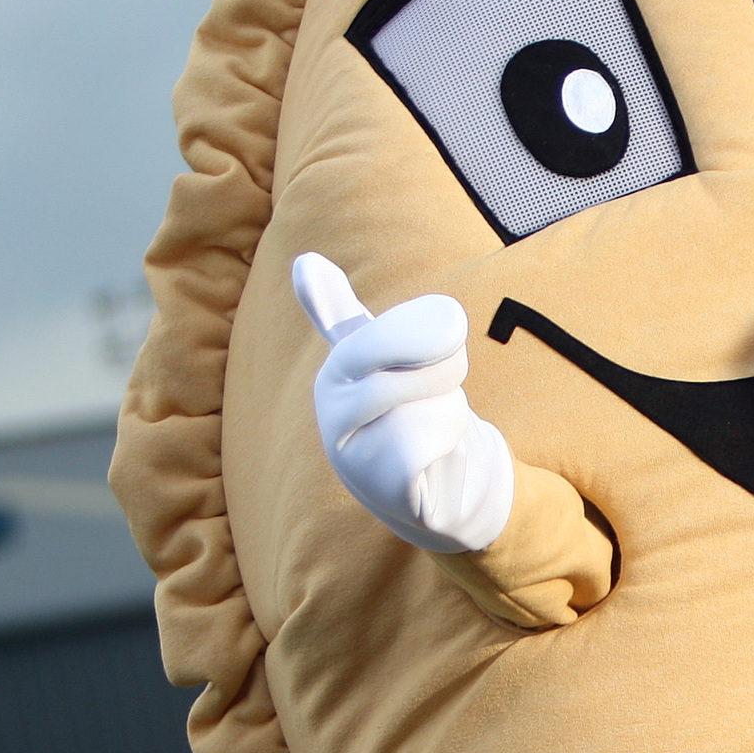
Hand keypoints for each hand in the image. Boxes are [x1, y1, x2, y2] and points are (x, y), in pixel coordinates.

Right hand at [292, 254, 516, 555]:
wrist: (433, 491)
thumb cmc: (408, 413)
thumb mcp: (381, 358)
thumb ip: (340, 312)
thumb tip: (302, 261)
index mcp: (337, 370)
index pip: (382, 332)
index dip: (429, 336)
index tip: (445, 340)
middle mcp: (333, 408)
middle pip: (417, 358)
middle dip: (448, 368)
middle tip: (443, 387)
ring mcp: (353, 451)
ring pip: (430, 402)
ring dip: (451, 412)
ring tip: (433, 430)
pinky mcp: (381, 486)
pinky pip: (426, 442)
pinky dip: (447, 443)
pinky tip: (434, 458)